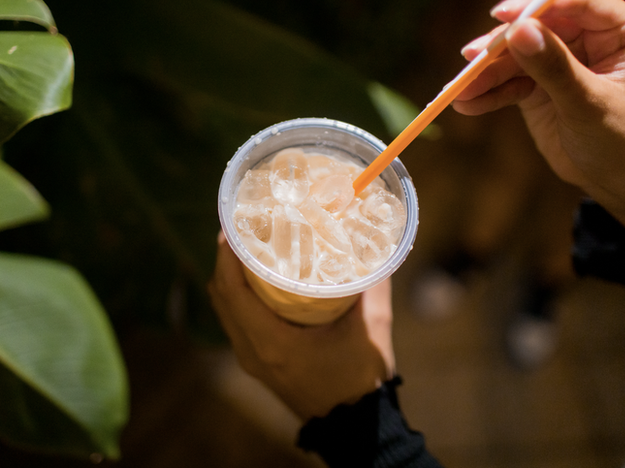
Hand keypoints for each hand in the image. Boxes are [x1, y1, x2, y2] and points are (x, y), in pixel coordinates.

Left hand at [209, 232, 395, 421]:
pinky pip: (235, 320)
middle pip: (221, 295)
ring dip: (230, 276)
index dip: (226, 255)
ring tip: (247, 246)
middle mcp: (252, 351)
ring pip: (225, 308)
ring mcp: (251, 359)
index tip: (233, 224)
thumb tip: (377, 245)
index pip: (232, 290)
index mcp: (272, 342)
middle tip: (242, 227)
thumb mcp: (371, 329)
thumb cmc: (360, 379)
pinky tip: (257, 278)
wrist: (353, 425)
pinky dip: (237, 295)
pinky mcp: (257, 362)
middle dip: (226, 258)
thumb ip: (373, 285)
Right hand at [453, 0, 624, 235]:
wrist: (617, 181)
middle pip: (536, 29)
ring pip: (516, 58)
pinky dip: (488, 95)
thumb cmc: (624, 141)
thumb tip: (519, 31)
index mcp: (620, 30)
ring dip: (486, 75)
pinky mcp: (539, 87)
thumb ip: (554, 67)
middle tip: (470, 59)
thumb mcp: (589, 103)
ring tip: (459, 91)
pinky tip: (468, 105)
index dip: (537, 6)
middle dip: (500, 46)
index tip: (502, 15)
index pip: (574, 4)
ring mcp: (560, 63)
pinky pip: (509, 84)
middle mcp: (588, 39)